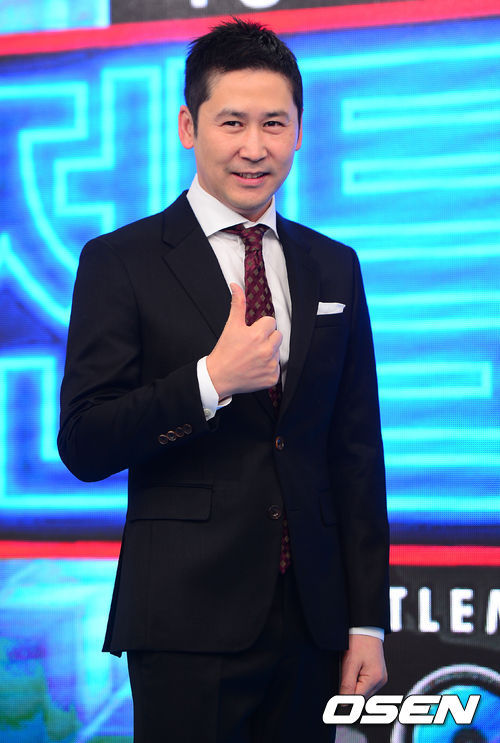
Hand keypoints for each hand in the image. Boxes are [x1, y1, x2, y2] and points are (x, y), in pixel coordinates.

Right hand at [206, 283, 282, 399]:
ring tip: (253, 357)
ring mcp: (270, 365)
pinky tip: (256, 368)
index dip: (261, 326)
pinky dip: (268, 368)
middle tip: (253, 345)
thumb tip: (236, 286)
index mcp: (258, 335)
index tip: (252, 333)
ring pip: (278, 351)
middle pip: (278, 336)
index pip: (271, 322)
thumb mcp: (231, 326)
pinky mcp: (272, 378)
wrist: (218, 377)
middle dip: (267, 338)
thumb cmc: (224, 352)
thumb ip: (237, 304)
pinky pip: (277, 368)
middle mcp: (266, 350)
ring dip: (269, 353)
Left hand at [339, 635, 386, 697]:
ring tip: (349, 671)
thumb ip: (347, 685)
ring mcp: (381, 678)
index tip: (336, 701)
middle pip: (362, 697)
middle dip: (350, 693)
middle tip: (342, 679)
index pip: (358, 699)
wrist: (366, 628)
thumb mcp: (349, 663)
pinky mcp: (379, 674)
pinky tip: (354, 671)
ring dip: (354, 687)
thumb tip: (344, 703)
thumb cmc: (359, 642)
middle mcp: (380, 680)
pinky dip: (359, 682)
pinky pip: (367, 685)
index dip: (346, 701)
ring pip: (364, 692)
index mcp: (374, 679)